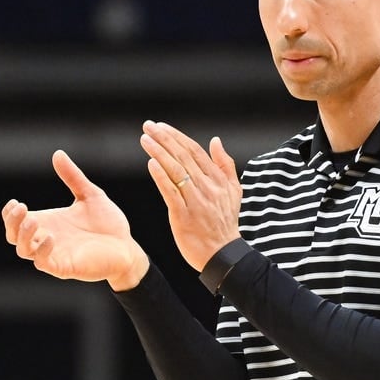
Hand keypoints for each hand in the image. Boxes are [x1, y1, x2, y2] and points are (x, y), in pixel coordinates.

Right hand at [2, 149, 148, 289]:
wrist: (128, 246)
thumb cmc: (108, 223)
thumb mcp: (90, 195)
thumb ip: (73, 177)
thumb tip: (57, 154)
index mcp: (49, 222)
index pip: (17, 222)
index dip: (10, 214)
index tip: (15, 202)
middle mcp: (47, 239)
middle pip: (14, 236)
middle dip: (12, 223)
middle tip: (20, 208)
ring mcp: (55, 254)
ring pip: (24, 251)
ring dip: (23, 237)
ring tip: (32, 221)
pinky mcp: (65, 267)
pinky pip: (44, 263)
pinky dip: (42, 252)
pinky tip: (50, 237)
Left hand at [140, 121, 241, 270]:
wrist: (222, 253)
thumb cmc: (225, 222)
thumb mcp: (234, 191)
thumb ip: (225, 164)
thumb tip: (215, 141)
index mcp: (218, 179)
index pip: (195, 151)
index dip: (177, 137)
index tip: (161, 126)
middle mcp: (207, 187)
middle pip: (183, 157)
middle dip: (165, 139)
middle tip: (149, 126)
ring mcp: (196, 201)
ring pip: (176, 171)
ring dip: (159, 153)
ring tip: (145, 139)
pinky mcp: (184, 215)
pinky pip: (171, 192)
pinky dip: (161, 177)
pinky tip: (151, 164)